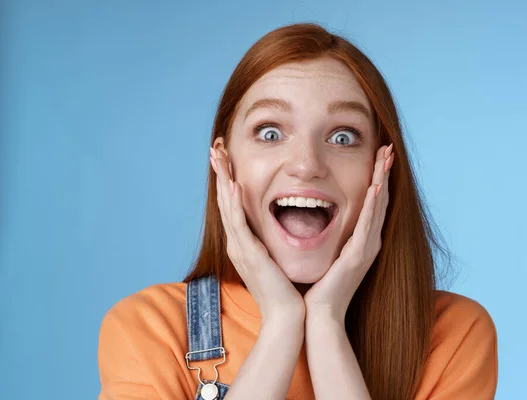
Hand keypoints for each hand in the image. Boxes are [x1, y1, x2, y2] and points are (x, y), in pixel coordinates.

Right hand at [209, 147, 304, 322]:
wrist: (286, 314)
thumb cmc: (284, 289)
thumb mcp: (274, 259)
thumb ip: (269, 243)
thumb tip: (274, 229)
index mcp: (243, 243)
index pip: (232, 207)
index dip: (227, 182)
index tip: (226, 161)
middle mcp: (237, 243)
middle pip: (224, 202)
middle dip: (220, 175)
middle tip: (214, 150)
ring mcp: (240, 248)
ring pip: (227, 208)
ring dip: (223, 181)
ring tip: (218, 158)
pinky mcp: (249, 253)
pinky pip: (239, 224)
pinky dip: (233, 204)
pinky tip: (232, 186)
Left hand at [303, 144, 393, 322]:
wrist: (321, 313)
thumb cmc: (322, 285)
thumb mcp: (330, 253)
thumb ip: (334, 236)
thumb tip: (322, 216)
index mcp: (363, 240)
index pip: (374, 202)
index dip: (378, 178)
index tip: (379, 156)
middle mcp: (370, 241)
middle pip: (381, 199)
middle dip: (384, 172)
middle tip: (388, 148)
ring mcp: (367, 248)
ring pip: (378, 207)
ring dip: (382, 180)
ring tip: (386, 158)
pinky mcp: (358, 255)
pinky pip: (367, 225)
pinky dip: (373, 205)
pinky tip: (377, 188)